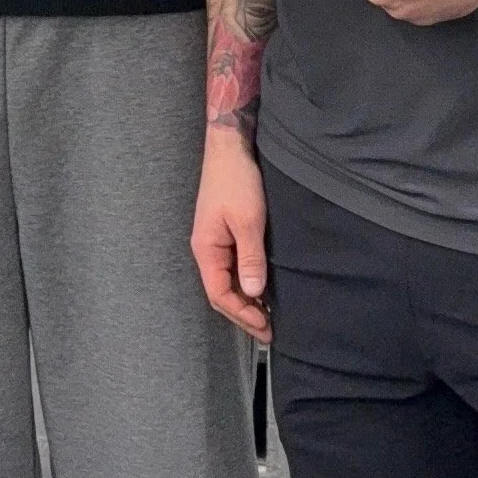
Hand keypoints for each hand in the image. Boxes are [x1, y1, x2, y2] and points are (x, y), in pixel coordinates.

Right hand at [193, 129, 272, 339]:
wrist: (231, 146)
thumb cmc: (236, 180)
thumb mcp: (248, 221)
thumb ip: (250, 258)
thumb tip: (253, 292)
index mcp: (206, 249)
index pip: (219, 294)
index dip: (242, 314)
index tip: (265, 326)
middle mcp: (208, 249)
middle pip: (222, 292)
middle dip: (244, 313)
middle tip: (270, 331)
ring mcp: (216, 241)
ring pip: (228, 281)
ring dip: (247, 299)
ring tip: (269, 316)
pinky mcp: (227, 233)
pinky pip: (234, 267)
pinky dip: (248, 282)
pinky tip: (263, 289)